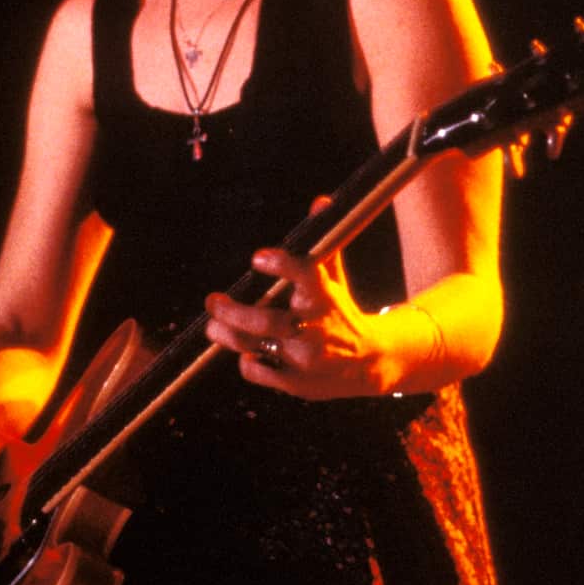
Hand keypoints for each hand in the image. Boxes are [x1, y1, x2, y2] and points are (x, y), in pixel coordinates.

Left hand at [205, 235, 393, 401]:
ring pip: (253, 346)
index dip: (282, 266)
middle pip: (264, 320)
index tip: (257, 259)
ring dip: (227, 335)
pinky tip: (244, 352)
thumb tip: (321, 202)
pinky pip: (258, 372)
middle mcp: (315, 329)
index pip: (306, 275)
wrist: (370, 362)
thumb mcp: (333, 280)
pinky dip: (246, 362)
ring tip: (213, 327)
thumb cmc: (339, 313)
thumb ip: (321, 247)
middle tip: (213, 301)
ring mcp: (304, 359)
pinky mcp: (296, 382)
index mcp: (324, 297)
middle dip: (232, 311)